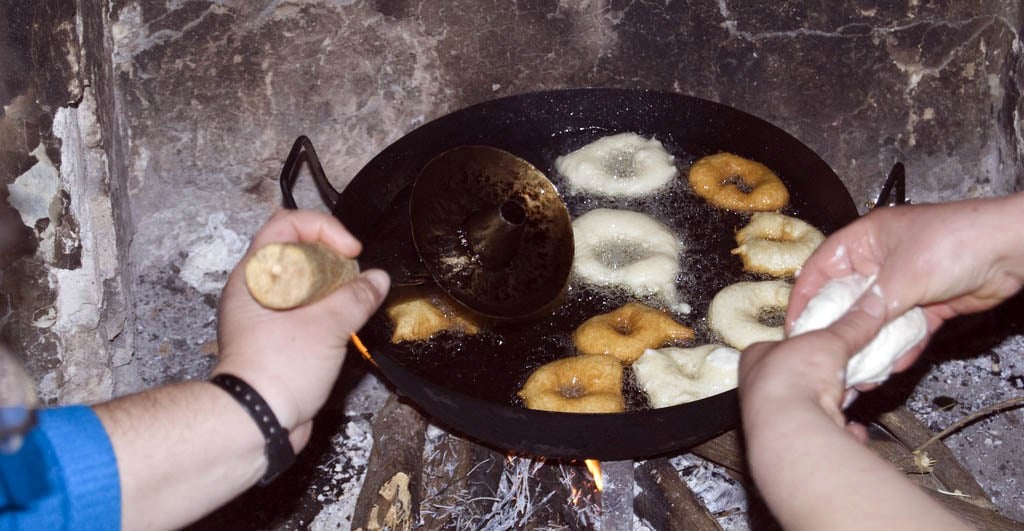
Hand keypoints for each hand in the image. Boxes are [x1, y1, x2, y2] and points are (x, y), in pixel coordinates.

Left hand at [212, 209, 389, 451]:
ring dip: (331, 286)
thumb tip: (378, 280)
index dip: (324, 229)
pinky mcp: (275, 337)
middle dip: (332, 258)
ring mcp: (263, 314)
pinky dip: (325, 309)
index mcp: (254, 275)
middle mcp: (254, 289)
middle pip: (296, 250)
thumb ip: (357, 297)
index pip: (286, 224)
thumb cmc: (280, 370)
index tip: (351, 252)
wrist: (256, 423)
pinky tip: (342, 325)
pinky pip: (303, 309)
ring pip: (302, 282)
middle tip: (354, 277)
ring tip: (351, 302)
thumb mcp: (327, 327)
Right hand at [786, 193, 1023, 372]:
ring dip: (870, 345)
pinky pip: (904, 332)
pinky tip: (891, 367)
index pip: (820, 270)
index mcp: (864, 240)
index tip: (796, 327)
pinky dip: (899, 349)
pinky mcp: (927, 305)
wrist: (1014, 251)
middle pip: (847, 300)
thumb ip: (871, 305)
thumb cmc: (959, 239)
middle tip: (827, 355)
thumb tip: (844, 331)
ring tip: (860, 370)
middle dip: (839, 329)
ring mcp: (904, 285)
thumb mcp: (904, 274)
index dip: (805, 298)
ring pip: (876, 321)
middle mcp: (879, 262)